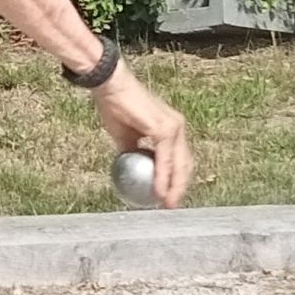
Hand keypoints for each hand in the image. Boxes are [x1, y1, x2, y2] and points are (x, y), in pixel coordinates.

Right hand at [90, 62, 192, 207]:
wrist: (110, 88)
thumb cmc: (115, 107)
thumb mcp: (125, 137)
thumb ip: (135, 153)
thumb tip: (134, 171)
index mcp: (170, 128)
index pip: (179, 159)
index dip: (176, 179)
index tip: (168, 197)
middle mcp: (177, 127)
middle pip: (185, 164)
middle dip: (179, 188)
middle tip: (170, 206)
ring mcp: (174, 126)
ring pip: (179, 164)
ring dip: (174, 187)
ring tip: (166, 204)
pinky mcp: (165, 128)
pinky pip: (166, 159)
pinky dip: (163, 177)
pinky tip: (158, 191)